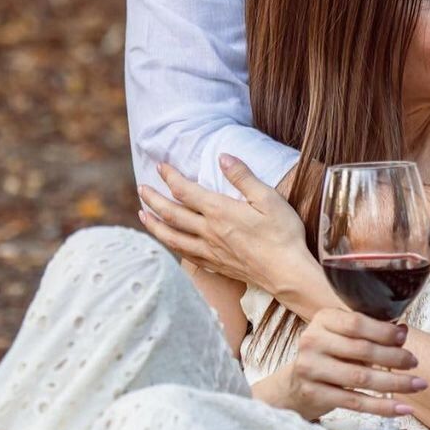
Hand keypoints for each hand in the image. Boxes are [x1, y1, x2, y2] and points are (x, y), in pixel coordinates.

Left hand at [137, 154, 308, 292]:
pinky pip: (185, 255)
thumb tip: (222, 157)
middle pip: (171, 214)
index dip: (170, 177)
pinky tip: (169, 243)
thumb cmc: (282, 233)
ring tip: (142, 215)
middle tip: (142, 188)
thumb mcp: (268, 198)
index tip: (160, 166)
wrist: (287, 273)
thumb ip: (243, 177)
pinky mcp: (215, 265)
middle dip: (153, 199)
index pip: (186, 191)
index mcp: (220, 211)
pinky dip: (171, 246)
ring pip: (172, 237)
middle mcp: (208, 231)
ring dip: (154, 225)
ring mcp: (209, 251)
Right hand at [264, 309, 427, 421]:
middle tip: (415, 363)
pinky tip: (403, 408)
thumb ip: (368, 331)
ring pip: (361, 379)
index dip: (384, 331)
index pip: (356, 323)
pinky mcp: (314, 395)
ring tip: (418, 385)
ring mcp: (311, 369)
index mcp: (322, 320)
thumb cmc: (326, 354)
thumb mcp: (340, 334)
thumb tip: (403, 330)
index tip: (405, 337)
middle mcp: (312, 341)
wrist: (291, 386)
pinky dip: (382, 407)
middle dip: (394, 358)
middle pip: (361, 351)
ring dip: (395, 383)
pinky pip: (355, 403)